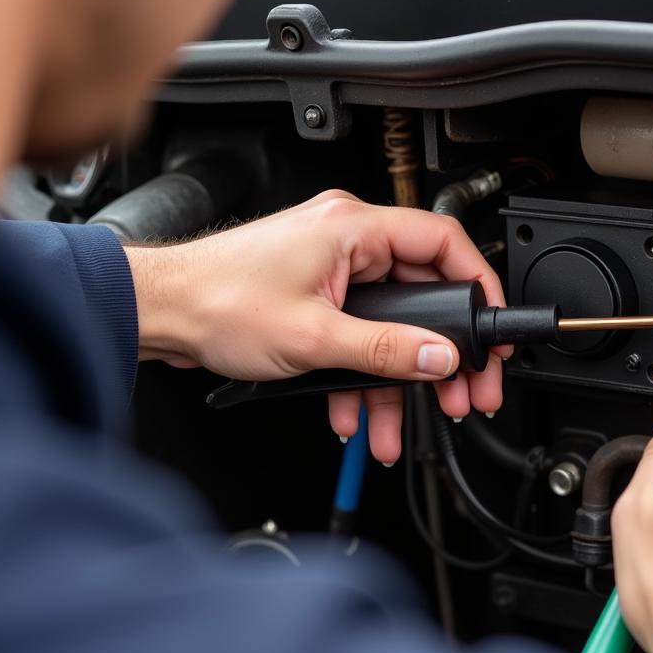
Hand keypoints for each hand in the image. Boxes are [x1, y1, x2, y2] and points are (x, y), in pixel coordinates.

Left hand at [126, 189, 509, 461]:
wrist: (160, 314)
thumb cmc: (215, 302)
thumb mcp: (314, 336)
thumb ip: (385, 350)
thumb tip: (440, 359)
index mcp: (352, 228)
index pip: (442, 242)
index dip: (477, 285)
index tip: (492, 328)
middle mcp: (347, 241)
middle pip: (423, 296)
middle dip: (441, 354)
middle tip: (464, 390)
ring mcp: (333, 269)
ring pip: (391, 326)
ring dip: (397, 379)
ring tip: (403, 424)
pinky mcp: (318, 296)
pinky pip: (360, 336)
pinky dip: (362, 376)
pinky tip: (356, 414)